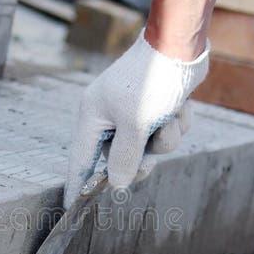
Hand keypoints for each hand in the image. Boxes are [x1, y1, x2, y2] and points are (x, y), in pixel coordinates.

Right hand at [64, 32, 208, 208]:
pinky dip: (176, 123)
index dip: (78, 185)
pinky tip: (180, 105)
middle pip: (120, 158)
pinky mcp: (157, 106)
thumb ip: (123, 158)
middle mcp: (110, 114)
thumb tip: (115, 184)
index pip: (80, 159)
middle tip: (149, 162)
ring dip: (166, 137)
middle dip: (143, 157)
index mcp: (93, 115)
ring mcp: (134, 110)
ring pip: (150, 146)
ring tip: (170, 116)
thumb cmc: (152, 81)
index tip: (72, 208)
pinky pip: (165, 131)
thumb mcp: (136, 124)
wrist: (181, 45)